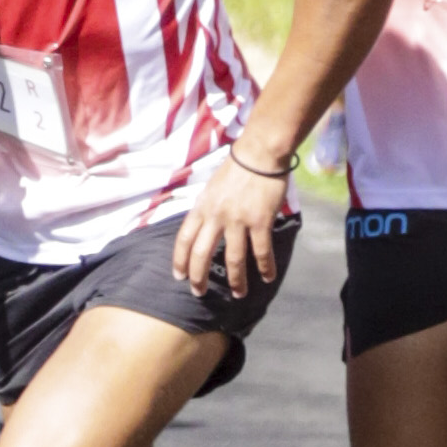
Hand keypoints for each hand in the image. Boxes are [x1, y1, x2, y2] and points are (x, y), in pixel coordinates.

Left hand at [177, 148, 293, 299]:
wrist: (259, 153)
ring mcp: (238, 220)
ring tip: (239, 294)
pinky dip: (264, 267)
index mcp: (201, 207)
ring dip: (236, 280)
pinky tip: (267, 277)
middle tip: (199, 293)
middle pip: (202, 254)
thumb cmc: (237, 168)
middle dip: (199, 277)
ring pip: (232, 259)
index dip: (180, 260)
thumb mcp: (211, 188)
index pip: (184, 239)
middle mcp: (216, 216)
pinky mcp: (260, 221)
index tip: (179, 276)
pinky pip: (261, 251)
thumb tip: (203, 227)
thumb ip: (207, 208)